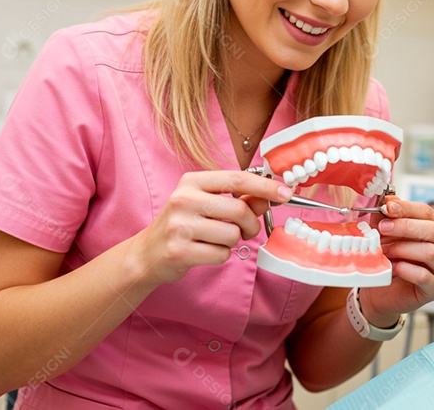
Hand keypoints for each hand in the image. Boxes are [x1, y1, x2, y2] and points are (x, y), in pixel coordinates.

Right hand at [131, 170, 292, 284]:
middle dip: (251, 224)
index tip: (286, 193)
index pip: (238, 178)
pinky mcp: (180, 251)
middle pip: (239, 209)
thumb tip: (270, 198)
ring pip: (233, 234)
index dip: (266, 186)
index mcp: (191, 182)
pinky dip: (221, 255)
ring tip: (217, 240)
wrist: (147, 253)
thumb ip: (238, 200)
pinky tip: (205, 251)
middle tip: (247, 230)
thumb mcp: (206, 204)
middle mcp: (184, 199)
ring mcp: (180, 225)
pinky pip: (221, 254)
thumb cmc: (182, 224)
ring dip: (234, 242)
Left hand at [361, 196, 433, 325]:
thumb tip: (389, 200)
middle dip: (405, 227)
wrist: (380, 291)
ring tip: (385, 250)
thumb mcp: (385, 234)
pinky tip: (393, 268)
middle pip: (433, 230)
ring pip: (431, 252)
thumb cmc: (388, 259)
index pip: (427, 212)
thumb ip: (388, 217)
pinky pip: (424, 276)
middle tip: (383, 228)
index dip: (407, 208)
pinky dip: (406, 269)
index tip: (386, 207)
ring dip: (403, 248)